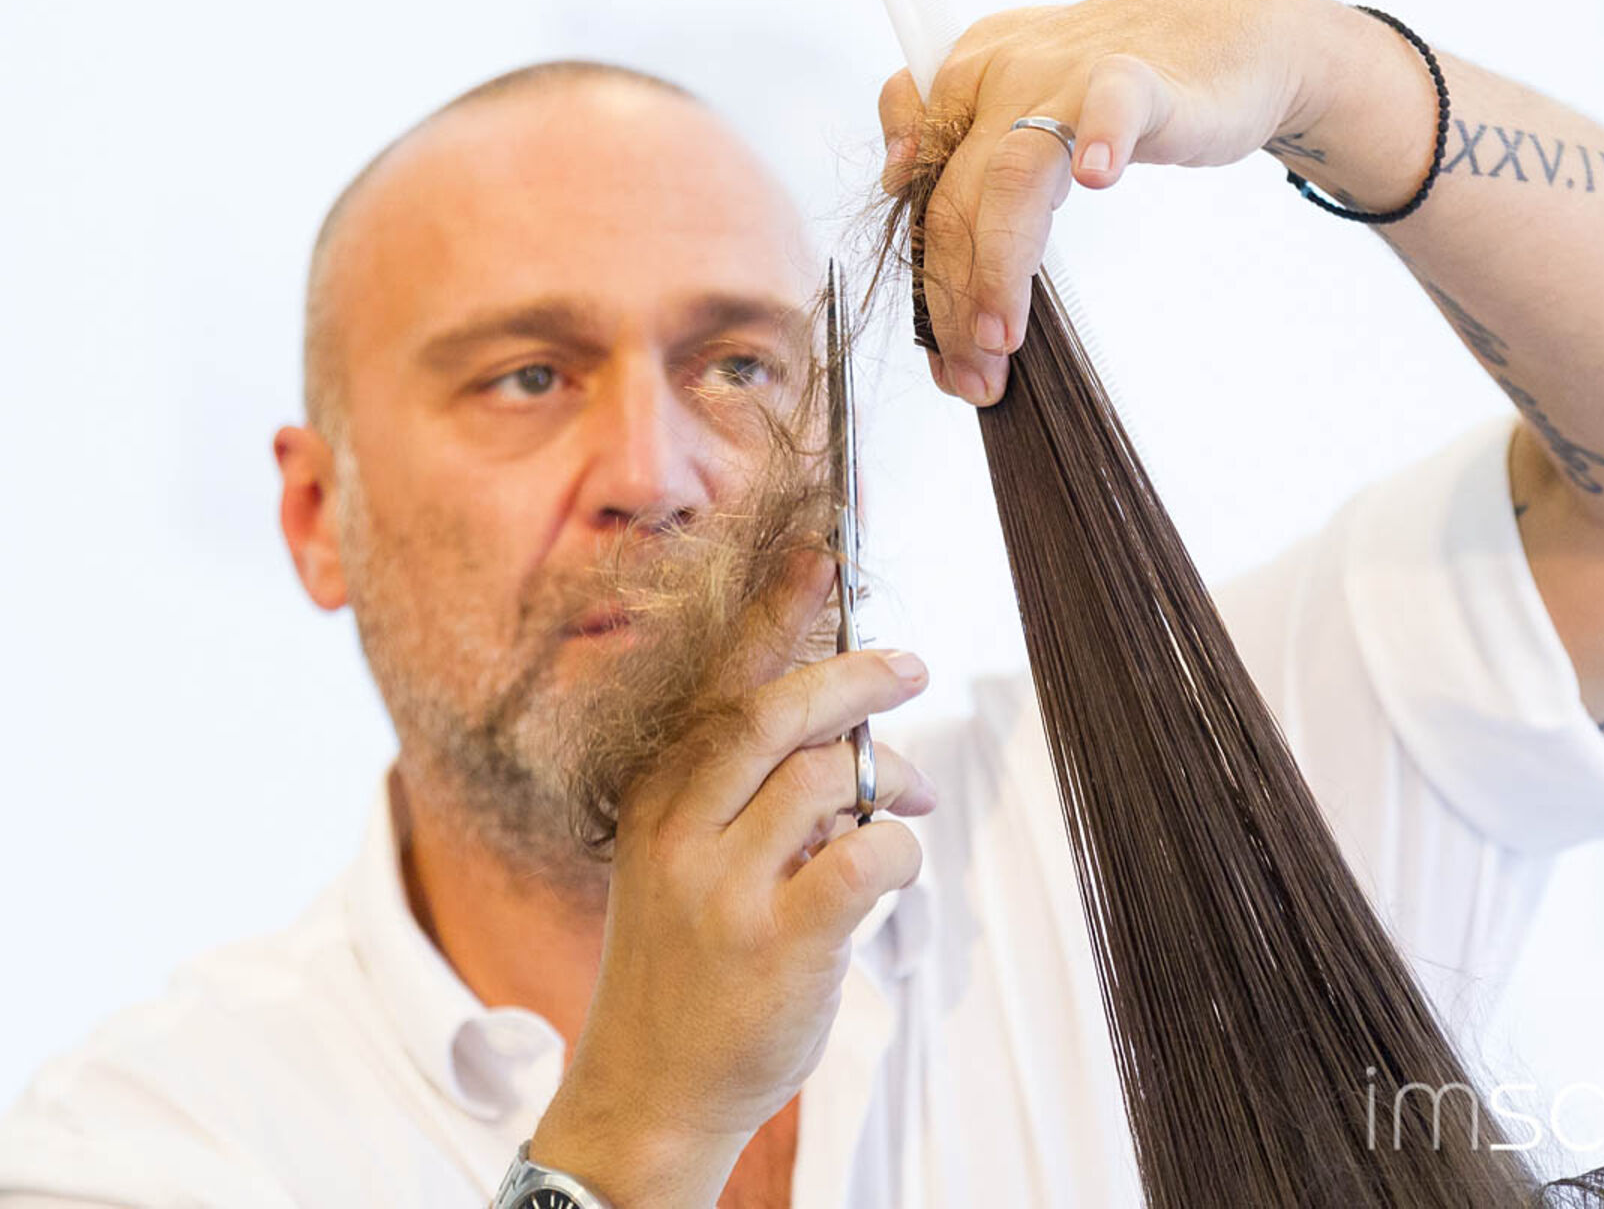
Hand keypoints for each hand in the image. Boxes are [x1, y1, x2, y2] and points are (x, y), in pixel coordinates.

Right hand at [528, 559, 934, 1206]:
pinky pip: (864, 857)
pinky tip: (895, 861)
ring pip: (825, 779)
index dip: (774, 614)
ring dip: (883, 776)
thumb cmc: (684, 970)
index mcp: (656, 799)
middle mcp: (680, 832)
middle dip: (853, 675)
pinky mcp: (778, 941)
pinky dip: (897, 845)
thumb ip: (747, 799)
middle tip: (910, 668)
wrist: (649, 1089)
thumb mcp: (682, 866)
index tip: (818, 559)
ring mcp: (724, 888)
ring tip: (904, 796)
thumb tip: (851, 740)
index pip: (718, 684)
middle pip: (774, 711)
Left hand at [877, 0, 1361, 404]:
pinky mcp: (1140, 78)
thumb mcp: (1021, 123)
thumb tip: (930, 281)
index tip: (939, 352)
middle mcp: (1001, 74)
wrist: (1216, 31)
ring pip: (1012, 173)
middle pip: (953, 199)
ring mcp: (1068, 75)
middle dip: (953, 301)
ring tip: (1002, 340)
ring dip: (999, 265)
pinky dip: (1102, 138)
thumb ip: (968, 184)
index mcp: (963, 83)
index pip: (914, 188)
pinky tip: (1098, 181)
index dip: (919, 276)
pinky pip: (1112, 104)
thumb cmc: (1108, 93)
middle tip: (970, 379)